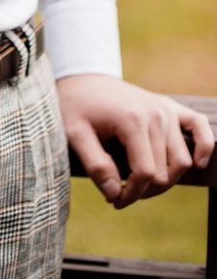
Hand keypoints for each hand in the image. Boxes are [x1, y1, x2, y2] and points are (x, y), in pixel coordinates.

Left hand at [56, 73, 214, 207]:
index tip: (114, 201)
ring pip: (181, 161)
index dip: (131, 194)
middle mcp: (156, 115)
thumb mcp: (74, 134)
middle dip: (143, 191)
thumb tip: (115, 194)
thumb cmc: (76, 106)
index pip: (145, 174)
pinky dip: (203, 147)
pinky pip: (199, 127)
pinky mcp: (170, 106)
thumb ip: (95, 165)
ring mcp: (166, 109)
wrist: (83, 77)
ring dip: (166, 181)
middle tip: (120, 193)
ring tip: (139, 184)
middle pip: (164, 172)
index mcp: (132, 120)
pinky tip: (198, 164)